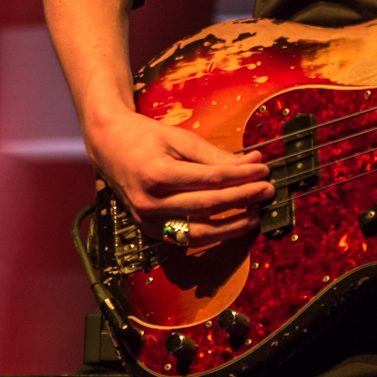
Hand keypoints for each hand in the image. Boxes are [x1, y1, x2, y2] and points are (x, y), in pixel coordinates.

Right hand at [86, 108, 273, 248]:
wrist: (109, 146)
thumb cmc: (145, 137)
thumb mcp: (180, 138)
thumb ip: (215, 156)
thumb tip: (252, 164)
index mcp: (157, 174)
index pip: (209, 180)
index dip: (241, 178)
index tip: (264, 171)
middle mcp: (149, 202)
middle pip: (207, 206)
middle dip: (242, 199)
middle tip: (267, 191)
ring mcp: (147, 220)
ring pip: (197, 232)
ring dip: (231, 226)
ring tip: (255, 214)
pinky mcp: (148, 229)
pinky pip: (185, 239)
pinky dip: (211, 235)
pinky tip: (231, 225)